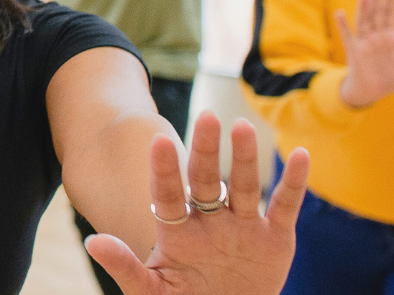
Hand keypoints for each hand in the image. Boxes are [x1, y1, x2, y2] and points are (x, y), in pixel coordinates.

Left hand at [85, 112, 309, 294]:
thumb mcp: (151, 291)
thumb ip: (125, 266)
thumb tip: (92, 242)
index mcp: (177, 232)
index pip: (167, 194)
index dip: (164, 170)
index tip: (160, 141)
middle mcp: (210, 222)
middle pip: (206, 181)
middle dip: (206, 150)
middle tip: (206, 117)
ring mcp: (243, 227)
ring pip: (245, 187)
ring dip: (245, 158)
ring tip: (242, 126)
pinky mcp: (275, 239)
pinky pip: (285, 206)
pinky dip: (295, 183)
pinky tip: (301, 155)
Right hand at [335, 0, 393, 108]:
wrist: (373, 92)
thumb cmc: (391, 78)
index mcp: (390, 37)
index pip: (390, 13)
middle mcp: (376, 37)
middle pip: (376, 12)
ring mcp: (364, 43)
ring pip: (364, 21)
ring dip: (364, 7)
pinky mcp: (354, 51)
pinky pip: (348, 36)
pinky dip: (344, 25)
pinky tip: (340, 13)